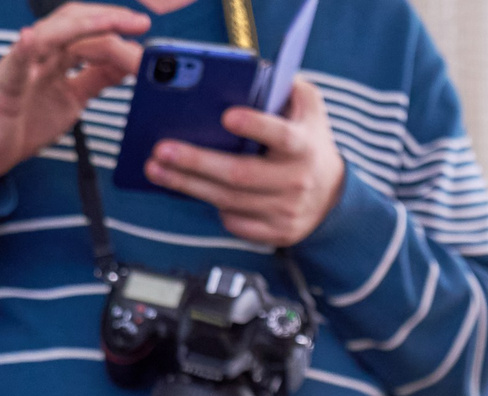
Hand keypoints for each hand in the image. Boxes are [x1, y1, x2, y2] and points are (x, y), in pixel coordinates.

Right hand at [0, 2, 181, 196]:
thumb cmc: (23, 122)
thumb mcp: (71, 100)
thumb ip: (94, 81)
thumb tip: (124, 66)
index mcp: (56, 60)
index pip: (88, 32)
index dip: (117, 28)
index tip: (145, 30)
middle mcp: (38, 57)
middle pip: (71, 24)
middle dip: (107, 18)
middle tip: (141, 22)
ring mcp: (19, 70)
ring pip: (47, 37)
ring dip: (79, 27)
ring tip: (106, 21)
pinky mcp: (3, 90)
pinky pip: (13, 67)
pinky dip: (22, 51)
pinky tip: (30, 38)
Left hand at [145, 78, 344, 246]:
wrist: (332, 194)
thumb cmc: (307, 141)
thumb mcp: (307, 108)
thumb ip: (284, 84)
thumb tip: (245, 72)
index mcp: (303, 145)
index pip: (282, 136)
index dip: (256, 127)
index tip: (227, 117)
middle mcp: (297, 180)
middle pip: (240, 174)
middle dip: (197, 162)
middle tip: (161, 149)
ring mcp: (287, 210)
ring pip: (230, 201)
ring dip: (188, 185)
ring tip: (156, 169)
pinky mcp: (278, 232)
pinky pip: (236, 223)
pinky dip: (212, 208)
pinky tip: (190, 192)